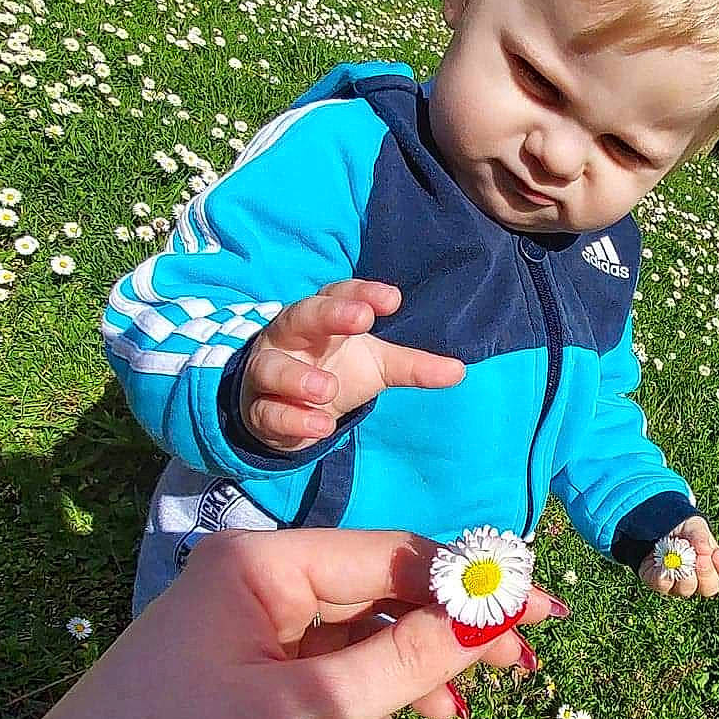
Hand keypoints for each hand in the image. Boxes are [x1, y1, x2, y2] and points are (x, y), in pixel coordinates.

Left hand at [0, 528, 561, 718]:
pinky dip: (358, 716)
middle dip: (446, 632)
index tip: (547, 616)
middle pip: (374, 591)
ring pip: (348, 644)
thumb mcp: (304, 717)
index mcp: (259, 564)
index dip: (475, 582)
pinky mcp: (219, 702)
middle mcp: (244, 588)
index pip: (394, 553)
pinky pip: (312, 687)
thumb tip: (492, 607)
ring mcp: (229, 646)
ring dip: (407, 680)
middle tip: (521, 677)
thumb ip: (404, 659)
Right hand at [240, 279, 464, 447]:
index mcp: (321, 317)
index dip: (362, 293)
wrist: (286, 409)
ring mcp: (270, 371)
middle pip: (301, 315)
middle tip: (361, 319)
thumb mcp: (376, 366)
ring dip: (300, 376)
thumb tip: (459, 370)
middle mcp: (289, 337)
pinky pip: (269, 412)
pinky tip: (320, 426)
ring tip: (328, 389)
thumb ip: (412, 366)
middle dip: (329, 315)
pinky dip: (293, 420)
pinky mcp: (259, 409)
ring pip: (274, 367)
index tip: (392, 299)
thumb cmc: (333, 370)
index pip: (338, 294)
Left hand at [639, 515, 718, 599]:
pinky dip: (663, 573)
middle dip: (706, 574)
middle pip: (710, 587)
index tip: (718, 553)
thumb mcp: (693, 525)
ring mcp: (679, 585)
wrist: (655, 526)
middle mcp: (699, 580)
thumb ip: (700, 535)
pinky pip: (662, 585)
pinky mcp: (659, 583)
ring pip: (686, 589)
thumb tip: (704, 549)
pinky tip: (661, 561)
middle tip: (700, 560)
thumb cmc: (682, 528)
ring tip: (678, 558)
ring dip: (684, 574)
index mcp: (714, 563)